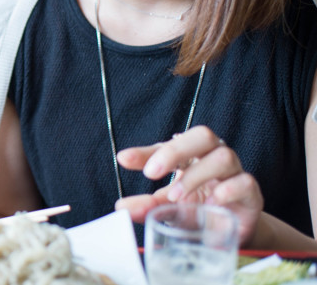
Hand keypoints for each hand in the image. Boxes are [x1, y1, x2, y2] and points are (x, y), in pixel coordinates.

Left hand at [115, 125, 262, 244]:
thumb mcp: (168, 207)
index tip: (124, 160)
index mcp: (191, 155)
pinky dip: (227, 190)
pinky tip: (211, 202)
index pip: (169, 143)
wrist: (230, 236)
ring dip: (197, 175)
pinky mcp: (251, 194)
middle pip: (203, 135)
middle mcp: (213, 157)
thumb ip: (146, 204)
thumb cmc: (197, 212)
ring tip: (175, 196)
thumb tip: (121, 207)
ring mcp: (235, 174)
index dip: (147, 151)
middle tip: (151, 172)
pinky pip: (245, 182)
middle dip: (175, 150)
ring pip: (224, 157)